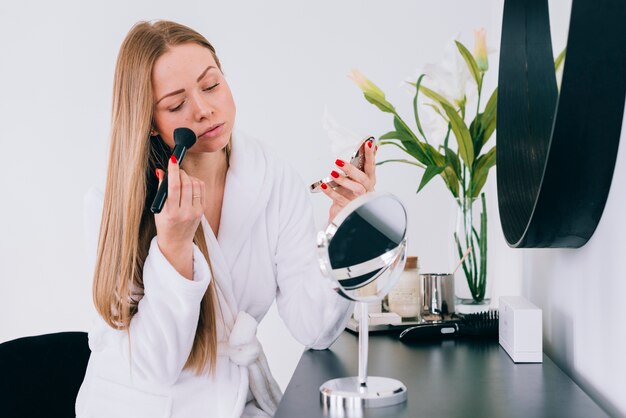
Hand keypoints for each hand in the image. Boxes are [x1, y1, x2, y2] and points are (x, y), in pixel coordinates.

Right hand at [154, 156, 205, 279]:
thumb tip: (161, 171)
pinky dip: (195, 182)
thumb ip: (161, 189)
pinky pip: (201, 189)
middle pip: (186, 184)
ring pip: (195, 185)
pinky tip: (189, 184)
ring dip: (188, 176)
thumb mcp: (158, 209)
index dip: (173, 171)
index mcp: (171, 213)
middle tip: (175, 169)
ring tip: (181, 178)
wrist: (176, 241)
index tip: (172, 160)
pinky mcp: (202, 210)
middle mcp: (185, 213)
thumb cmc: (164, 224)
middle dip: (181, 172)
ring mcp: (196, 212)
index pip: (174, 187)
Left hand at [321, 139, 376, 222]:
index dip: (371, 155)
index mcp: (369, 180)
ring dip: (344, 180)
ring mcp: (359, 200)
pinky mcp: (349, 208)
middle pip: (364, 179)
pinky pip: (341, 199)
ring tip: (332, 173)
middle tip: (339, 162)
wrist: (344, 214)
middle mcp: (367, 190)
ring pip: (357, 189)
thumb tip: (368, 145)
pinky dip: (331, 192)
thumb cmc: (350, 194)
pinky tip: (324, 186)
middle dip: (352, 169)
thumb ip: (360, 164)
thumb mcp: (355, 178)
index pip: (371, 166)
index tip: (368, 143)